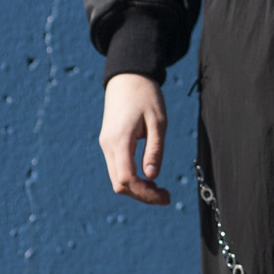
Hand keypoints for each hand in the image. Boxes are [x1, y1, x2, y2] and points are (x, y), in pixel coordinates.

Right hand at [98, 73, 171, 204]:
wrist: (127, 77)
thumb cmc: (146, 95)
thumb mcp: (158, 121)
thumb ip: (154, 150)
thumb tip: (152, 176)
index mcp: (119, 140)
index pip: (126, 178)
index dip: (145, 193)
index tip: (165, 196)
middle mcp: (108, 145)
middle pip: (119, 184)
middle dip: (142, 195)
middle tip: (166, 196)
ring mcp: (106, 145)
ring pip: (117, 179)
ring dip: (137, 189)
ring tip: (160, 189)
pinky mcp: (109, 143)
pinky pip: (118, 169)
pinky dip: (132, 179)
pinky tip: (149, 178)